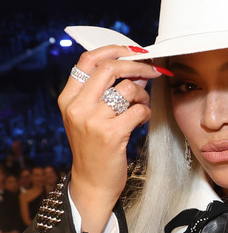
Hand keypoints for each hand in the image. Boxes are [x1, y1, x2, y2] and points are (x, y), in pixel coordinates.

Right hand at [58, 45, 162, 232]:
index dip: (114, 50)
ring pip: (128, 89)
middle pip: (110, 68)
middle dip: (137, 66)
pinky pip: (139, 110)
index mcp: (68, 98)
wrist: (92, 182)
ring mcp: (92, 120)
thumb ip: (106, 91)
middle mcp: (77, 106)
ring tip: (142, 105)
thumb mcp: (90, 116)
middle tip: (153, 71)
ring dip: (144, 94)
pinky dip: (146, 112)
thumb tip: (137, 68)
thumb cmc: (95, 146)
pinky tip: (141, 121)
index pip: (88, 60)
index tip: (134, 51)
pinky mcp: (111, 134)